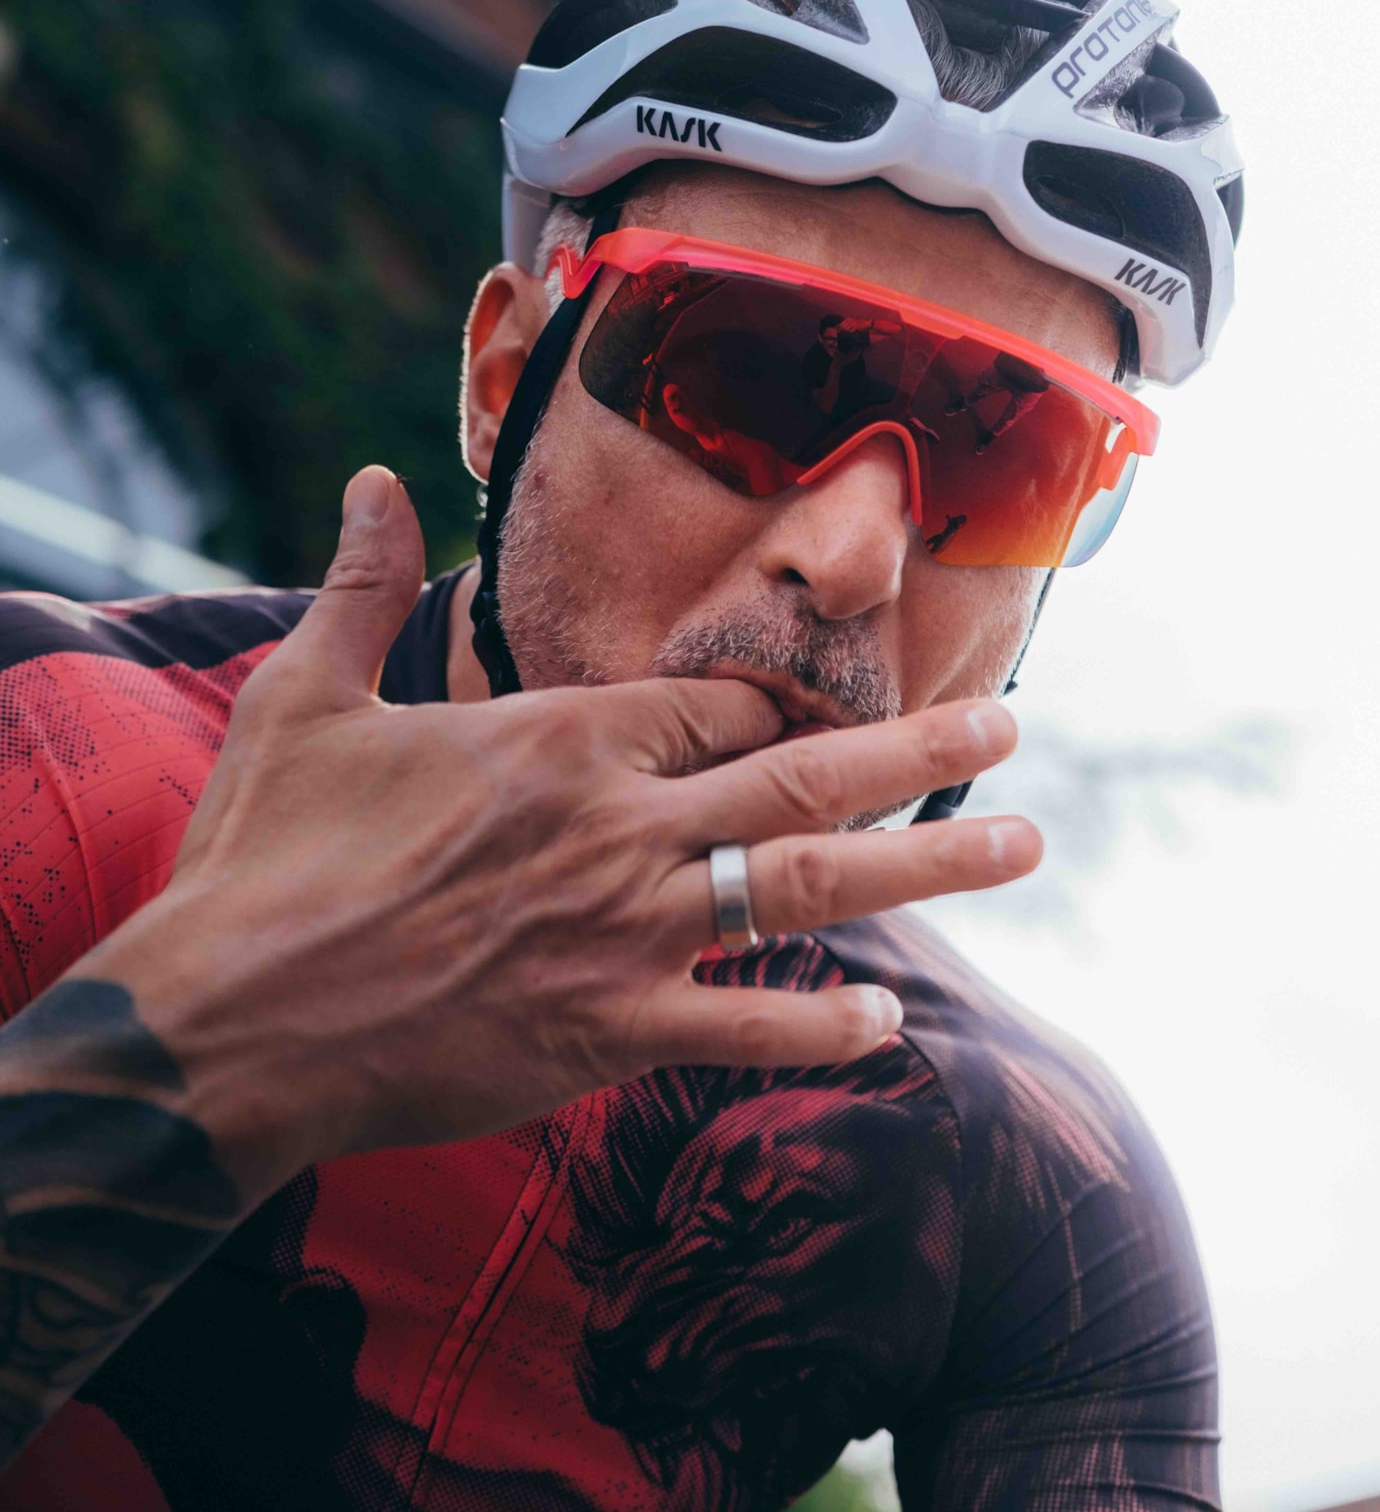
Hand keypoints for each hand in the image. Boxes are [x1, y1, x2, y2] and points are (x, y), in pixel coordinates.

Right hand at [86, 468, 1039, 1189]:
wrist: (226, 1024)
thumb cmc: (265, 859)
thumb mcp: (305, 700)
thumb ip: (362, 588)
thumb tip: (366, 476)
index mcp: (559, 739)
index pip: (718, 706)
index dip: (786, 709)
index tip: (837, 709)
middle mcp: (617, 826)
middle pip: (803, 777)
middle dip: (921, 749)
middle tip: (1012, 729)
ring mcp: (624, 935)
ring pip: (807, 890)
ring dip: (926, 865)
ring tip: (1021, 844)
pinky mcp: (606, 1034)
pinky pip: (745, 1028)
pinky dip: (822, 1024)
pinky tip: (885, 1018)